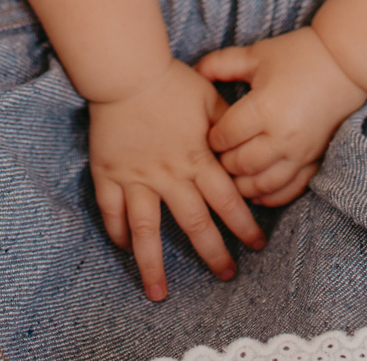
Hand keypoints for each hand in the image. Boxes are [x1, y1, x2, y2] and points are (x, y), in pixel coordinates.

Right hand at [89, 59, 265, 300]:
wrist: (128, 71)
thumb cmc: (172, 82)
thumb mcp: (210, 99)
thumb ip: (228, 127)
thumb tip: (248, 146)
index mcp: (198, 159)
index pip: (227, 202)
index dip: (244, 226)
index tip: (257, 246)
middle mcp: (170, 176)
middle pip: (194, 224)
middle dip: (212, 254)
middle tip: (226, 276)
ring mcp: (137, 179)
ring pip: (146, 232)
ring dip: (153, 265)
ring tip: (159, 294)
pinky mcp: (109, 175)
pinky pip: (112, 212)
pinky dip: (117, 233)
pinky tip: (124, 249)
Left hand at [196, 29, 366, 206]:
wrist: (344, 64)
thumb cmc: (298, 55)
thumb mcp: (256, 54)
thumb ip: (221, 63)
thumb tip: (193, 70)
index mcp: (263, 108)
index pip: (225, 136)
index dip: (211, 137)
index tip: (207, 133)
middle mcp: (280, 136)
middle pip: (239, 164)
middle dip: (222, 163)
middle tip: (215, 155)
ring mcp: (299, 153)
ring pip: (261, 184)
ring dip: (242, 185)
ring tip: (231, 176)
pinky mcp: (314, 160)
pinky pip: (288, 190)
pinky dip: (269, 196)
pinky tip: (256, 192)